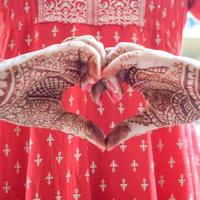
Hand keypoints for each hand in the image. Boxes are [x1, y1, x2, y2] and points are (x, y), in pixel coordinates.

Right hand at [0, 35, 105, 149]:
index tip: (115, 99)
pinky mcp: (55, 52)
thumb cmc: (25, 108)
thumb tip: (103, 143)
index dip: (112, 84)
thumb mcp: (59, 119)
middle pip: (103, 57)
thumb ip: (81, 127)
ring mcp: (63, 57)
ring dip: (104, 64)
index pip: (101, 71)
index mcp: (73, 77)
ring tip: (98, 83)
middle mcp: (70, 64)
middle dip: (114, 74)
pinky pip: (82, 46)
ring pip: (95, 46)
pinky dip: (93, 60)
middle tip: (116, 95)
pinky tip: (88, 80)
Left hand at [101, 42, 199, 149]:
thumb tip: (106, 144)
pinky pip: (129, 55)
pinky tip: (106, 76)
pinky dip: (115, 64)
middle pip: (108, 61)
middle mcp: (138, 66)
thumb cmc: (181, 107)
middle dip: (94, 74)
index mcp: (135, 77)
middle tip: (86, 90)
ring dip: (104, 68)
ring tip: (99, 86)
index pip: (109, 74)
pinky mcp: (156, 58)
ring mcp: (146, 60)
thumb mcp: (148, 120)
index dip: (97, 85)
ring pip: (115, 53)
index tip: (93, 100)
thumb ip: (128, 128)